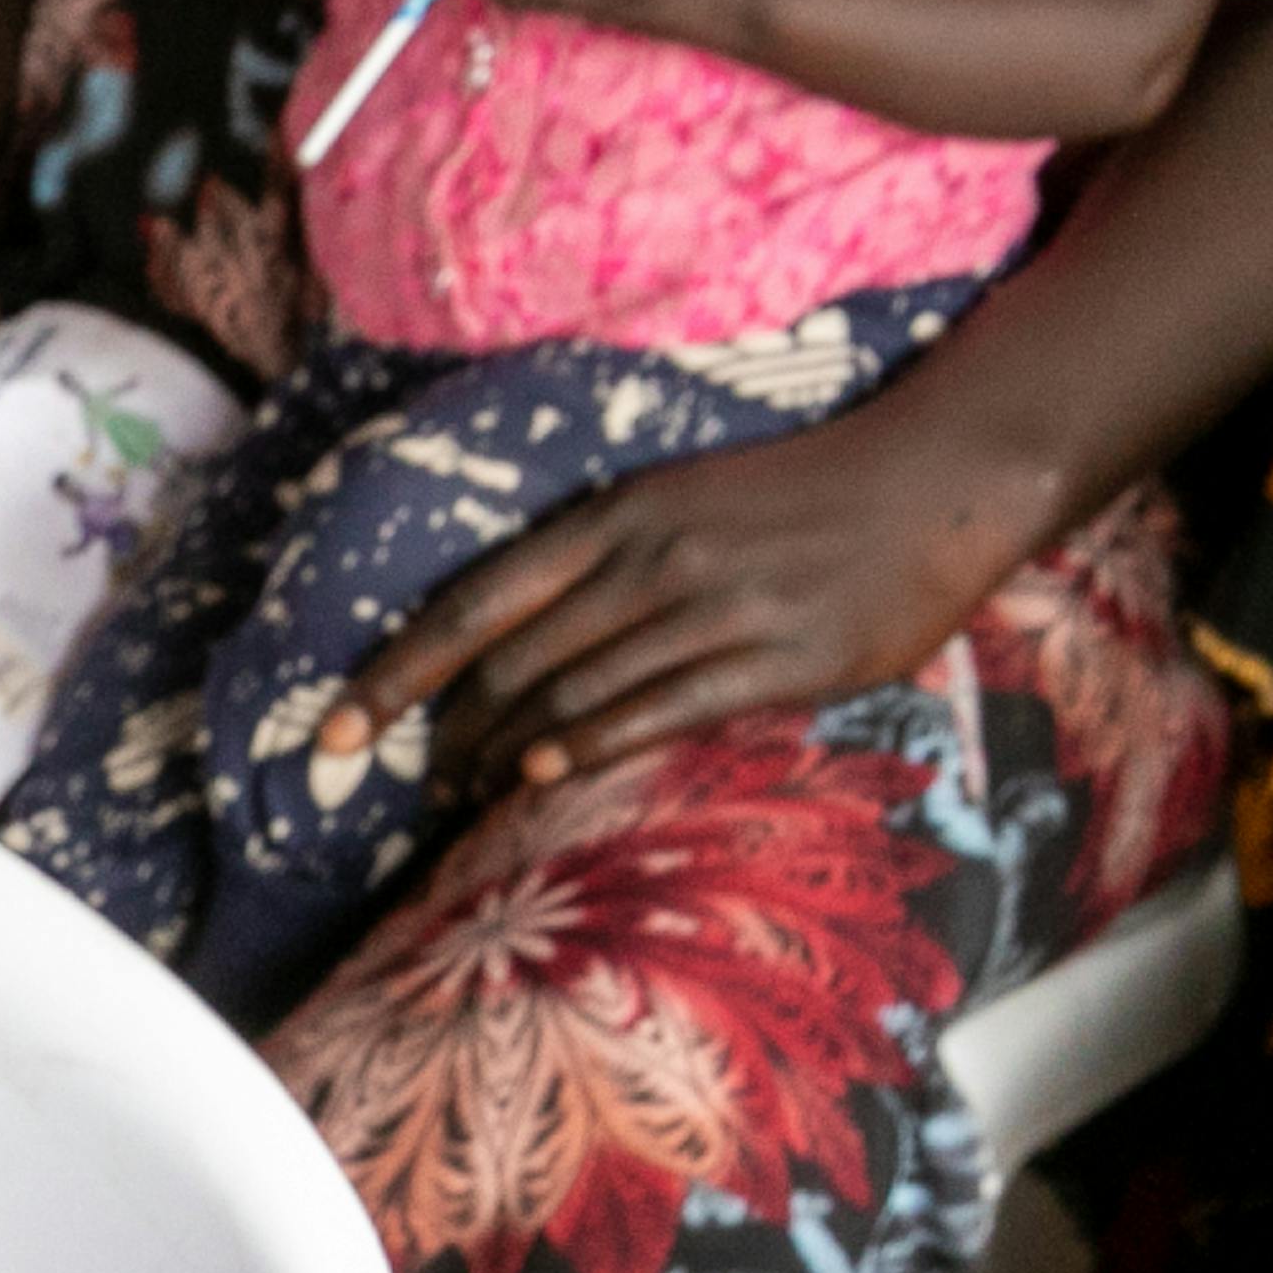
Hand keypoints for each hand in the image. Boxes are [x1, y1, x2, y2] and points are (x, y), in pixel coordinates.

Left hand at [338, 380, 1030, 799]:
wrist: (939, 478)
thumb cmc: (797, 497)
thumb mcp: (678, 505)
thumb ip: (596, 569)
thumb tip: (507, 655)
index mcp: (615, 516)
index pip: (470, 607)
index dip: (391, 677)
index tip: (332, 733)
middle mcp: (653, 559)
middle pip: (506, 666)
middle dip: (443, 736)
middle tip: (416, 783)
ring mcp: (717, 609)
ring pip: (571, 698)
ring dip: (505, 757)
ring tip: (470, 794)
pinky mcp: (782, 659)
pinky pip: (657, 713)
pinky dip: (587, 749)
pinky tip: (543, 776)